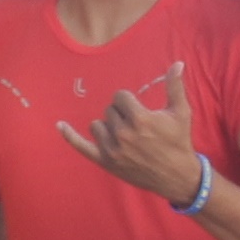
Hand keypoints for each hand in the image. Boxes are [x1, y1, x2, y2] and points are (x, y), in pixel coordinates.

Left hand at [63, 63, 207, 203]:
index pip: (120, 97)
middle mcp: (123, 134)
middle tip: (137, 126)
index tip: (139, 110)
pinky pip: (81, 146)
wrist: (176, 176)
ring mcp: (112, 150)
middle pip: (109, 110)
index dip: (129, 101)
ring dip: (108, 126)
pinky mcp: (106, 162)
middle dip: (121, 114)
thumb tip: (177, 63)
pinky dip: (69, 135)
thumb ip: (175, 87)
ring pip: (97, 125)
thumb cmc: (179, 142)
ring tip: (125, 135)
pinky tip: (59, 125)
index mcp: (140, 119)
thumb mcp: (181, 112)